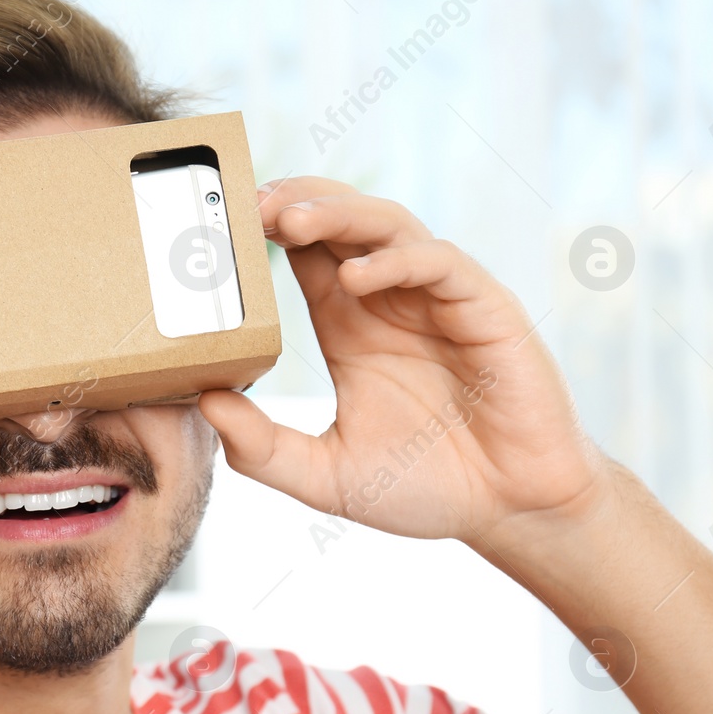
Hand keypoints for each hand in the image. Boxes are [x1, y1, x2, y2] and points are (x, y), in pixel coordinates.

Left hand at [198, 176, 610, 545]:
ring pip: (386, 226)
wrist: (510, 511)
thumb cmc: (425, 487)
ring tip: (288, 220)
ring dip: (337, 214)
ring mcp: (438, 300)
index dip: (262, 231)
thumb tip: (202, 403)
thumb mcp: (326, 476)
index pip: (303, 253)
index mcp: (350, 325)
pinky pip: (438, 265)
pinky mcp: (484, 310)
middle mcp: (390, 301)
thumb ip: (263, 449)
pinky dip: (394, 261)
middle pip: (340, 222)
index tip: (214, 225)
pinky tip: (354, 276)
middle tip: (241, 204)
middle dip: (292, 202)